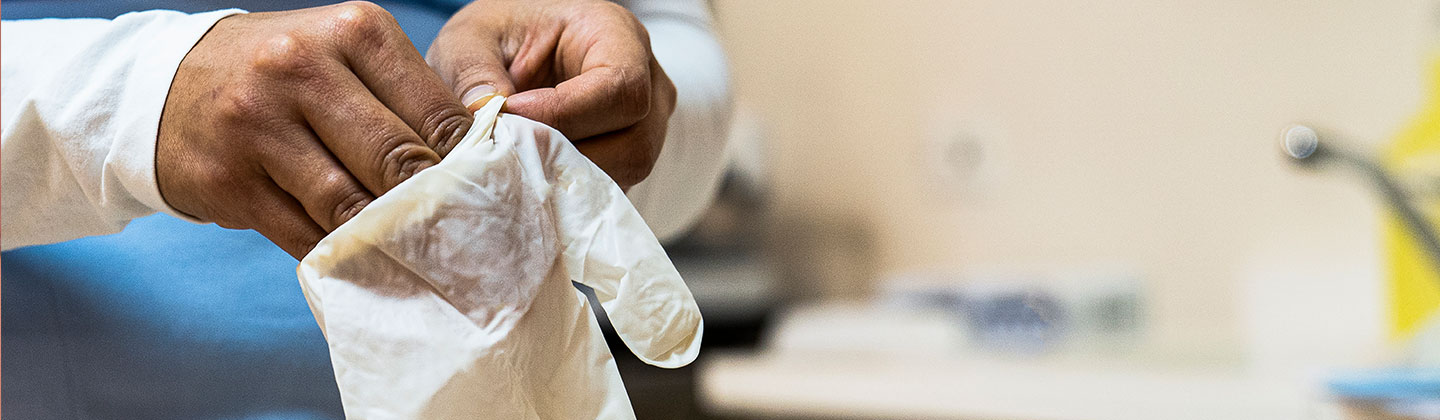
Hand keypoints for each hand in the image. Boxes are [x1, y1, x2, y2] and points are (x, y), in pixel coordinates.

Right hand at [157, 2, 473, 258]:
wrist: (167, 83)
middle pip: (398, 160)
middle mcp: (300, 68)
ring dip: (389, 238)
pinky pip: (305, 235)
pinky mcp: (228, 180)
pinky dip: (342, 254)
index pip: (438, 113)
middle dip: (433, 205)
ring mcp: (257, 125)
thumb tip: (480, 159)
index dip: (470, 163)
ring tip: (419, 254)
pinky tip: (365, 259)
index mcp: (352, 31)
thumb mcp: (347, 56)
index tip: (487, 194)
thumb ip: (408, 97)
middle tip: (459, 235)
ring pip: (351, 205)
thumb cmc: (286, 74)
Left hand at [427, 0, 675, 188]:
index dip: (566, 115)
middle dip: (568, 157)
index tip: (513, 119)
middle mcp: (647, 80)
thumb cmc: (499, 36)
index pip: (620, 88)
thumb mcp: (471, 37)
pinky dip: (570, 186)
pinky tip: (533, 173)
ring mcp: (646, 123)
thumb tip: (486, 118)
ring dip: (569, 176)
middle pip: (634, 142)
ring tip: (518, 163)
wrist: (508, 52)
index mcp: (616, 33)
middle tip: (510, 152)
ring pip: (627, 170)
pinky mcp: (628, 156)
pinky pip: (612, 184)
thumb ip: (473, 71)